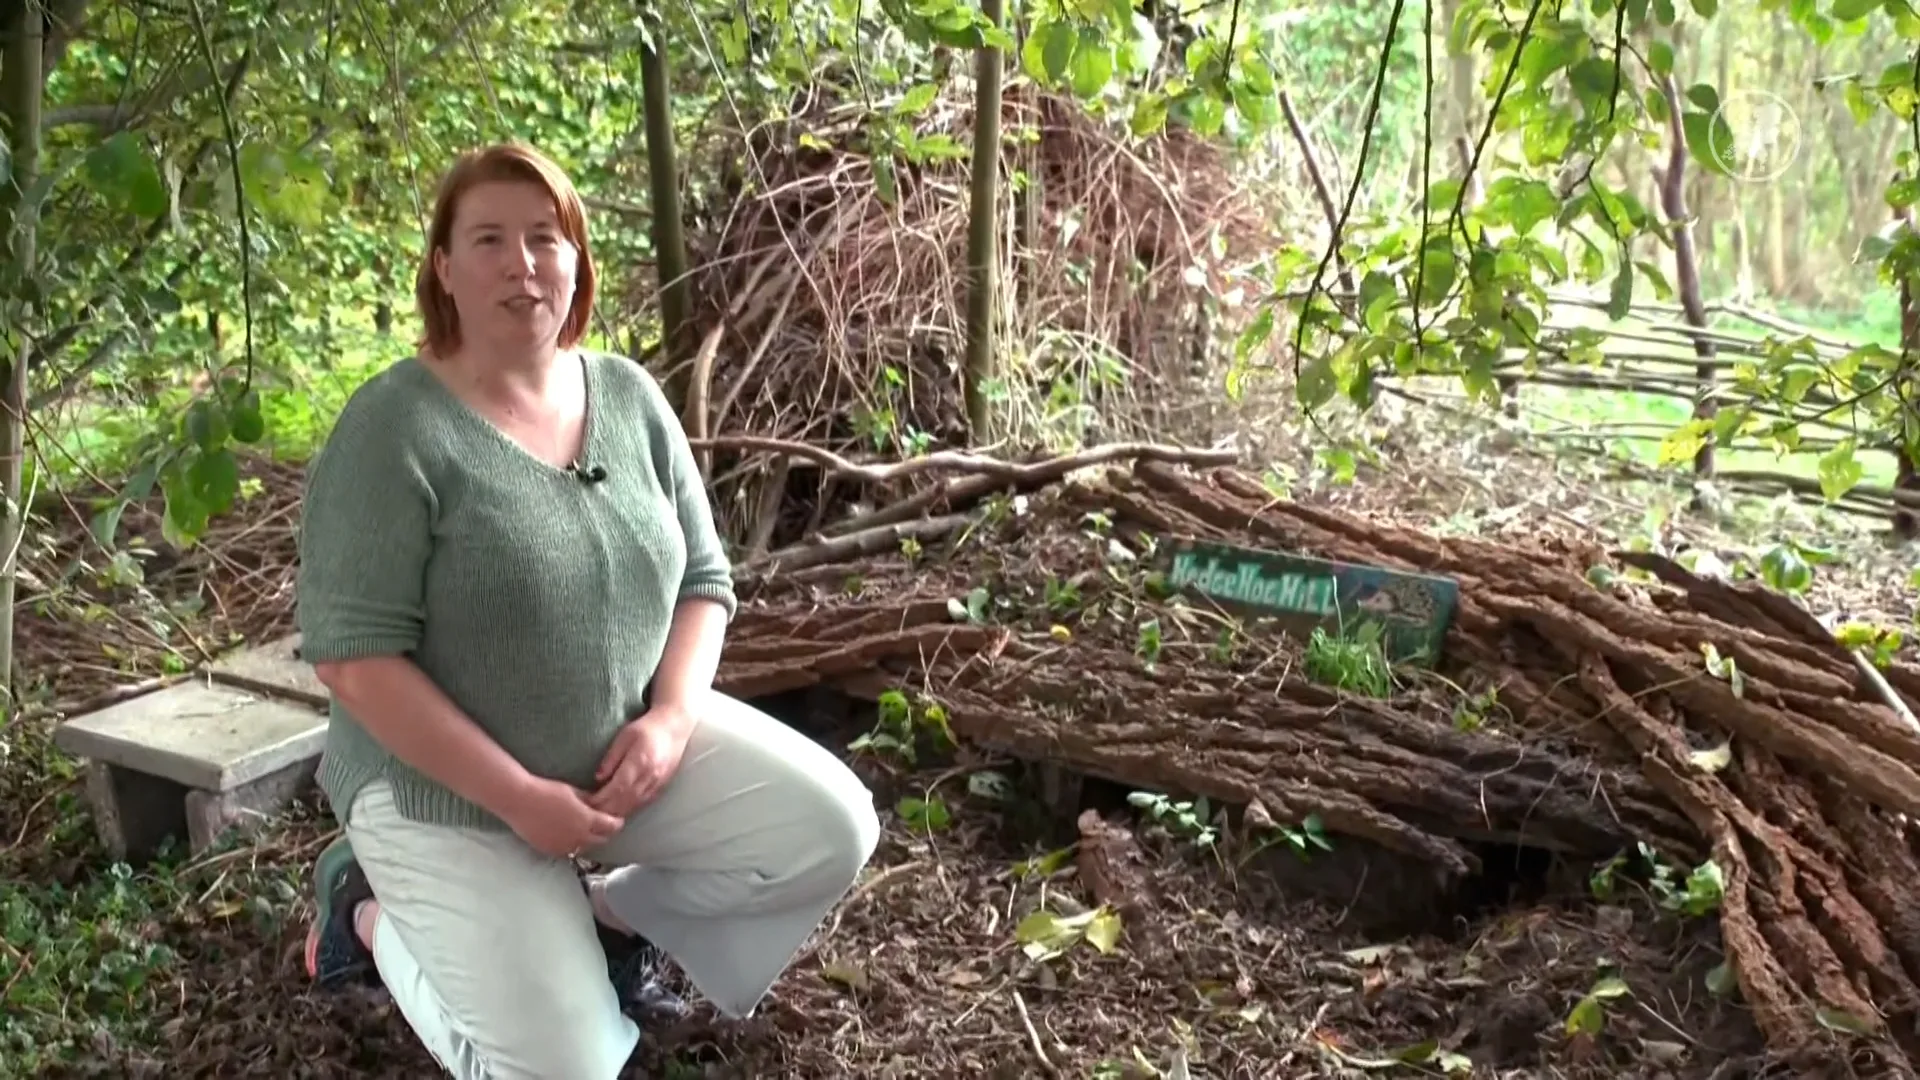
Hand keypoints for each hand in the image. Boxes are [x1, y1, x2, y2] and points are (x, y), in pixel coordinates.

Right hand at [501, 775, 623, 858]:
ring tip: (584, 831)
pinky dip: (571, 845)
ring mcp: (564, 846)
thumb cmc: (546, 791)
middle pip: (601, 840)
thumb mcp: (573, 792)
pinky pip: (567, 851)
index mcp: (587, 820)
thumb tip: (598, 804)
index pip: (611, 827)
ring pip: (584, 848)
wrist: (519, 801)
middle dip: (605, 833)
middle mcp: (578, 837)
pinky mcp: (550, 850)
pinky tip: (567, 836)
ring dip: (587, 841)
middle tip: (604, 826)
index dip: (616, 823)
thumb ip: (589, 801)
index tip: (617, 820)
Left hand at [589, 701, 695, 818]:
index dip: (601, 799)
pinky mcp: (661, 788)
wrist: (675, 728)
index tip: (586, 803)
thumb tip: (598, 778)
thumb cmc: (647, 728)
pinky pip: (642, 804)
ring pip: (634, 806)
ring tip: (599, 816)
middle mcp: (650, 777)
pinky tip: (617, 811)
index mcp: (640, 762)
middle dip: (606, 810)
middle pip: (625, 801)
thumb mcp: (625, 736)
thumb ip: (612, 757)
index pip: (617, 788)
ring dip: (616, 813)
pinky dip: (628, 810)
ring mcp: (657, 784)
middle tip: (588, 814)